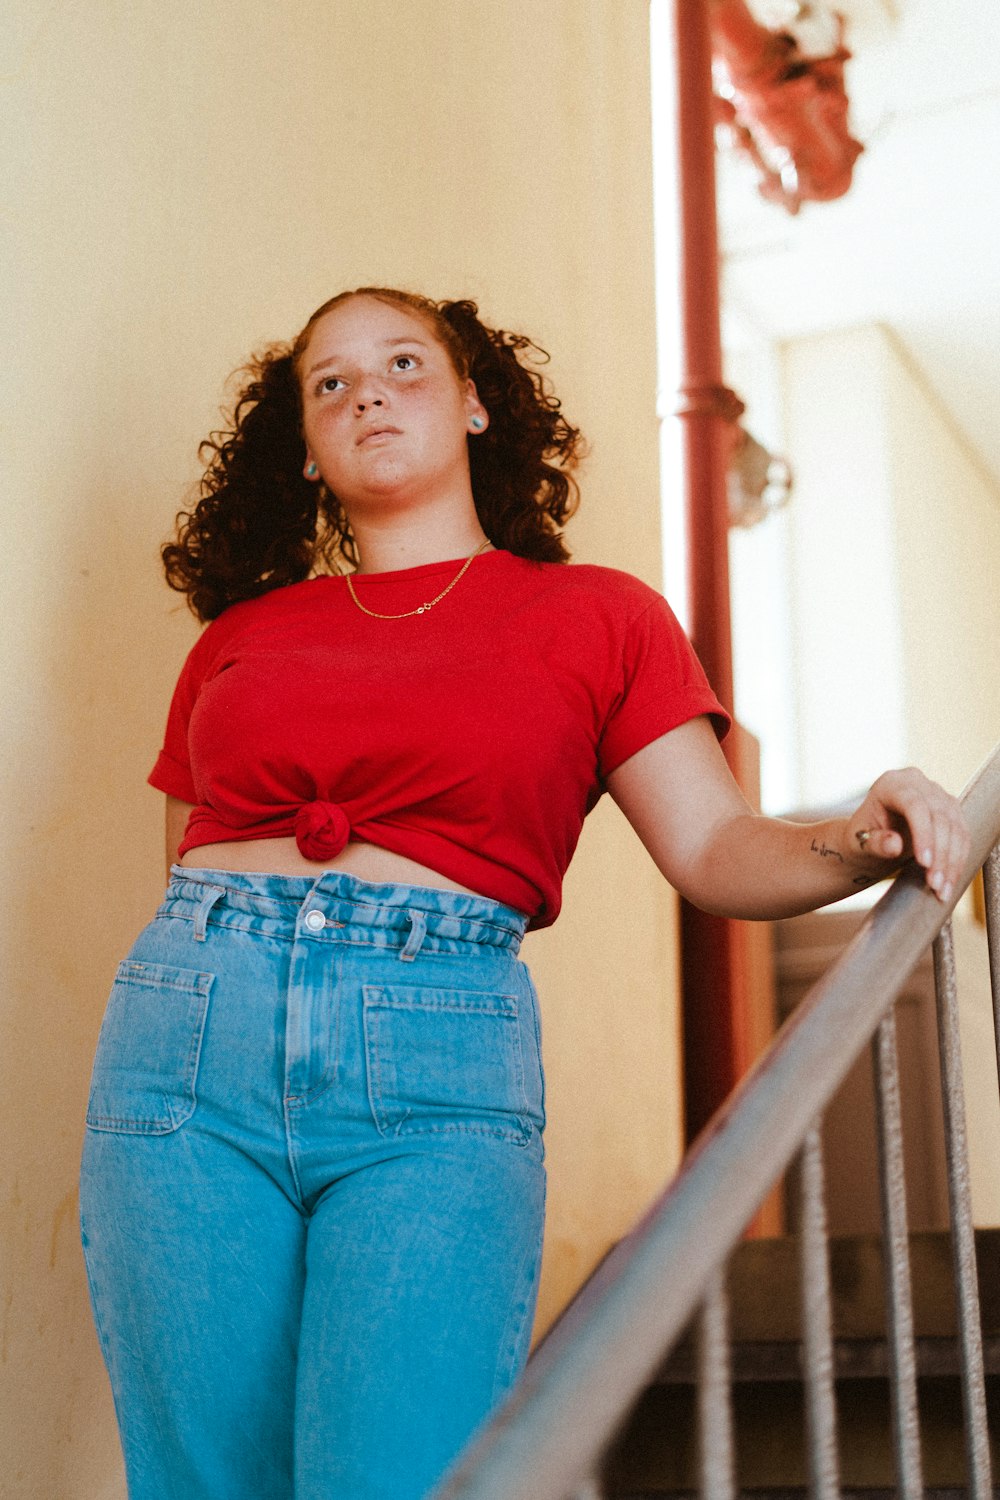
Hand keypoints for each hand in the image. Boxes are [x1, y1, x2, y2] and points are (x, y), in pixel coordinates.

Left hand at [844, 768, 970, 902]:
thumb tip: (894, 844)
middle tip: (934, 884)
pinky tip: (950, 881)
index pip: (914, 805)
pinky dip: (958, 860)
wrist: (873, 839)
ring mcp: (937, 795)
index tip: (924, 863)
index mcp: (890, 784)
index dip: (923, 834)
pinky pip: (962, 835)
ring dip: (952, 861)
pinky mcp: (951, 810)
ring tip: (942, 889)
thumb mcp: (859, 843)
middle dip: (940, 854)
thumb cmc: (861, 839)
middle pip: (939, 817)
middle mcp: (917, 783)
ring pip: (955, 828)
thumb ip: (874, 842)